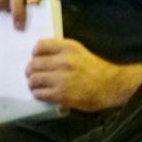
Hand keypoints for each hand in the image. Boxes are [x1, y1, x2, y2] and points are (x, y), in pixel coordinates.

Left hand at [26, 40, 141, 112]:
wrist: (112, 86)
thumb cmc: (97, 69)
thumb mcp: (80, 52)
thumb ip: (63, 52)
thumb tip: (43, 58)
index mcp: (69, 47)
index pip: (40, 46)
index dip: (35, 54)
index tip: (35, 59)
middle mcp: (63, 61)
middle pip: (34, 64)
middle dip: (30, 71)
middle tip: (31, 75)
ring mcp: (61, 78)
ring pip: (34, 79)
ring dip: (32, 84)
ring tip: (35, 86)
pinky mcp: (61, 94)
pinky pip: (40, 93)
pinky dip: (38, 94)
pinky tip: (41, 94)